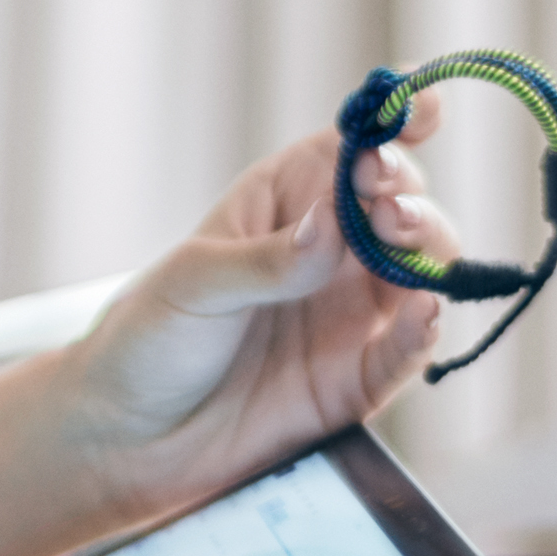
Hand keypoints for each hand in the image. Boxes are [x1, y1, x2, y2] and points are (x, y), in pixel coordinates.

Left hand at [49, 94, 470, 529]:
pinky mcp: (358, 378)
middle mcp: (329, 252)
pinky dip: (424, 329)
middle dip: (407, 194)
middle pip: (401, 204)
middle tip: (386, 206)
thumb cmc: (147, 341)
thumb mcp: (192, 285)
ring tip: (401, 244)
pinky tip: (422, 312)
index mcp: (285, 203)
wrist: (129, 442)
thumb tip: (332, 224)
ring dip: (427, 252)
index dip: (395, 123)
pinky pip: (408, 349)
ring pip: (422, 269)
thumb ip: (266, 260)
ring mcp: (349, 314)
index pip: (353, 148)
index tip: (422, 113)